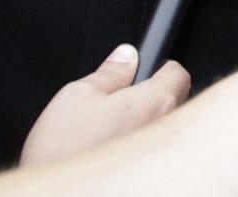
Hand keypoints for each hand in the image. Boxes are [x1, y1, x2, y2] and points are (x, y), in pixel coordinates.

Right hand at [19, 45, 189, 167]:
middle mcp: (164, 130)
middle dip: (153, 94)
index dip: (161, 66)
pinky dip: (139, 142)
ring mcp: (157, 154)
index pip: (178, 73)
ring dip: (146, 119)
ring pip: (162, 125)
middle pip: (174, 100)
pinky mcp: (147, 171)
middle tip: (121, 99)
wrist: (59, 195)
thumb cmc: (64, 150)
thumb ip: (110, 72)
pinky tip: (112, 147)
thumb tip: (126, 56)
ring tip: (111, 126)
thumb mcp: (79, 95)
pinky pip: (152, 148)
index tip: (144, 69)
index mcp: (154, 102)